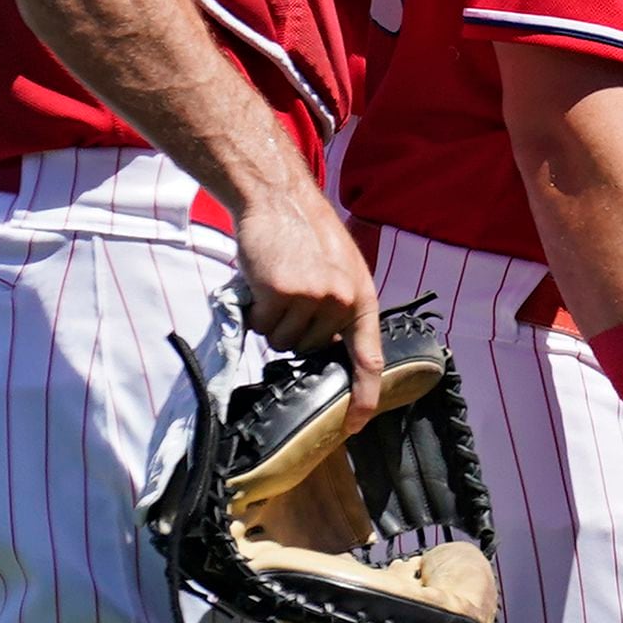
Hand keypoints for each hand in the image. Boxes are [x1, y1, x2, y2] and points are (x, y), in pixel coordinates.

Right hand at [232, 188, 382, 422]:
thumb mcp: (340, 270)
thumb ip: (341, 309)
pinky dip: (255, 309)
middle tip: (290, 292)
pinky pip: (261, 325)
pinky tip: (262, 280)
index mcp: (362, 298)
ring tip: (277, 283)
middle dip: (293, 330)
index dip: (364, 395)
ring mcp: (314, 297)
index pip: (368, 357)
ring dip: (271, 319)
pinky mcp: (282, 293)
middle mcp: (343, 301)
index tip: (356, 423)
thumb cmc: (305, 236)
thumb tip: (332, 349)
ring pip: (281, 342)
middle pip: (309, 350)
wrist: (278, 199)